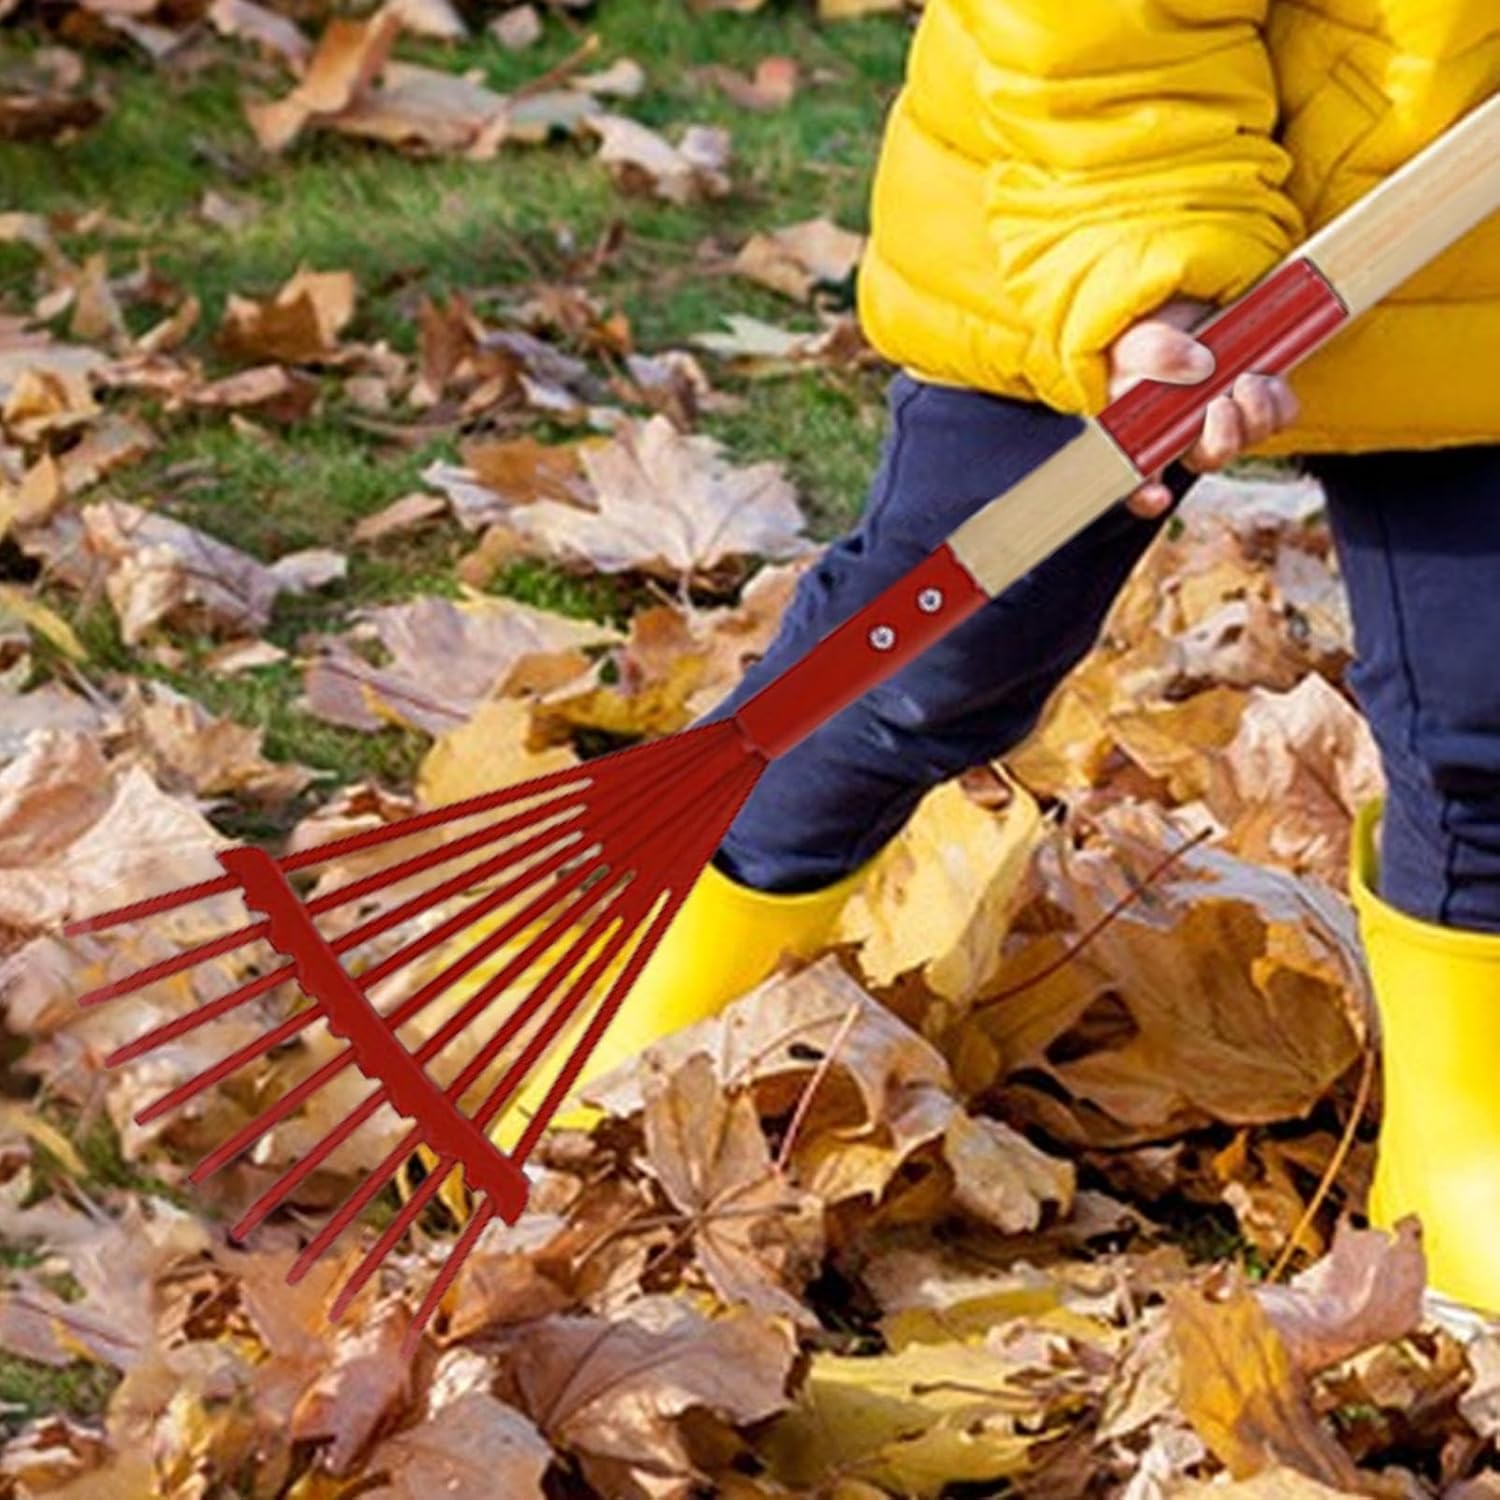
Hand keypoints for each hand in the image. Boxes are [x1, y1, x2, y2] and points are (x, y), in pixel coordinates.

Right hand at [1106, 297, 1299, 516]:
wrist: (1193, 297)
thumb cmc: (1150, 327)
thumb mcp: (1140, 337)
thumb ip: (1156, 354)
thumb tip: (1198, 365)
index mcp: (1143, 432)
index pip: (1138, 481)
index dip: (1146, 496)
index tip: (1159, 497)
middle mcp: (1185, 435)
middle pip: (1208, 459)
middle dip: (1221, 439)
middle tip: (1220, 404)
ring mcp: (1226, 419)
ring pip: (1248, 439)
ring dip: (1254, 415)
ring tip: (1248, 379)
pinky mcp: (1263, 400)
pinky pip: (1281, 416)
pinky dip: (1278, 399)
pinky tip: (1266, 375)